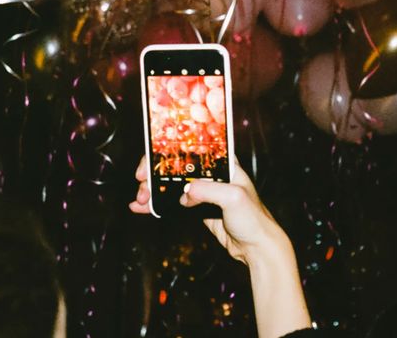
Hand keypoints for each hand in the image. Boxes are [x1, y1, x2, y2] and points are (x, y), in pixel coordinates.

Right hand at [129, 154, 286, 265]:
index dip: (166, 152)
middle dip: (154, 173)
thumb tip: (186, 190)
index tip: (150, 163)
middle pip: (175, 165)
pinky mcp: (196, 208)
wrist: (257, 248)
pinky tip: (142, 207)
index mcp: (221, 162)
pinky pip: (171, 202)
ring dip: (152, 189)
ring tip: (139, 200)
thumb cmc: (253, 218)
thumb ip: (209, 190)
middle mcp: (210, 172)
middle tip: (141, 185)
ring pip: (170, 183)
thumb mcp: (234, 198)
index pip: (189, 148)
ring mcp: (202, 190)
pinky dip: (156, 204)